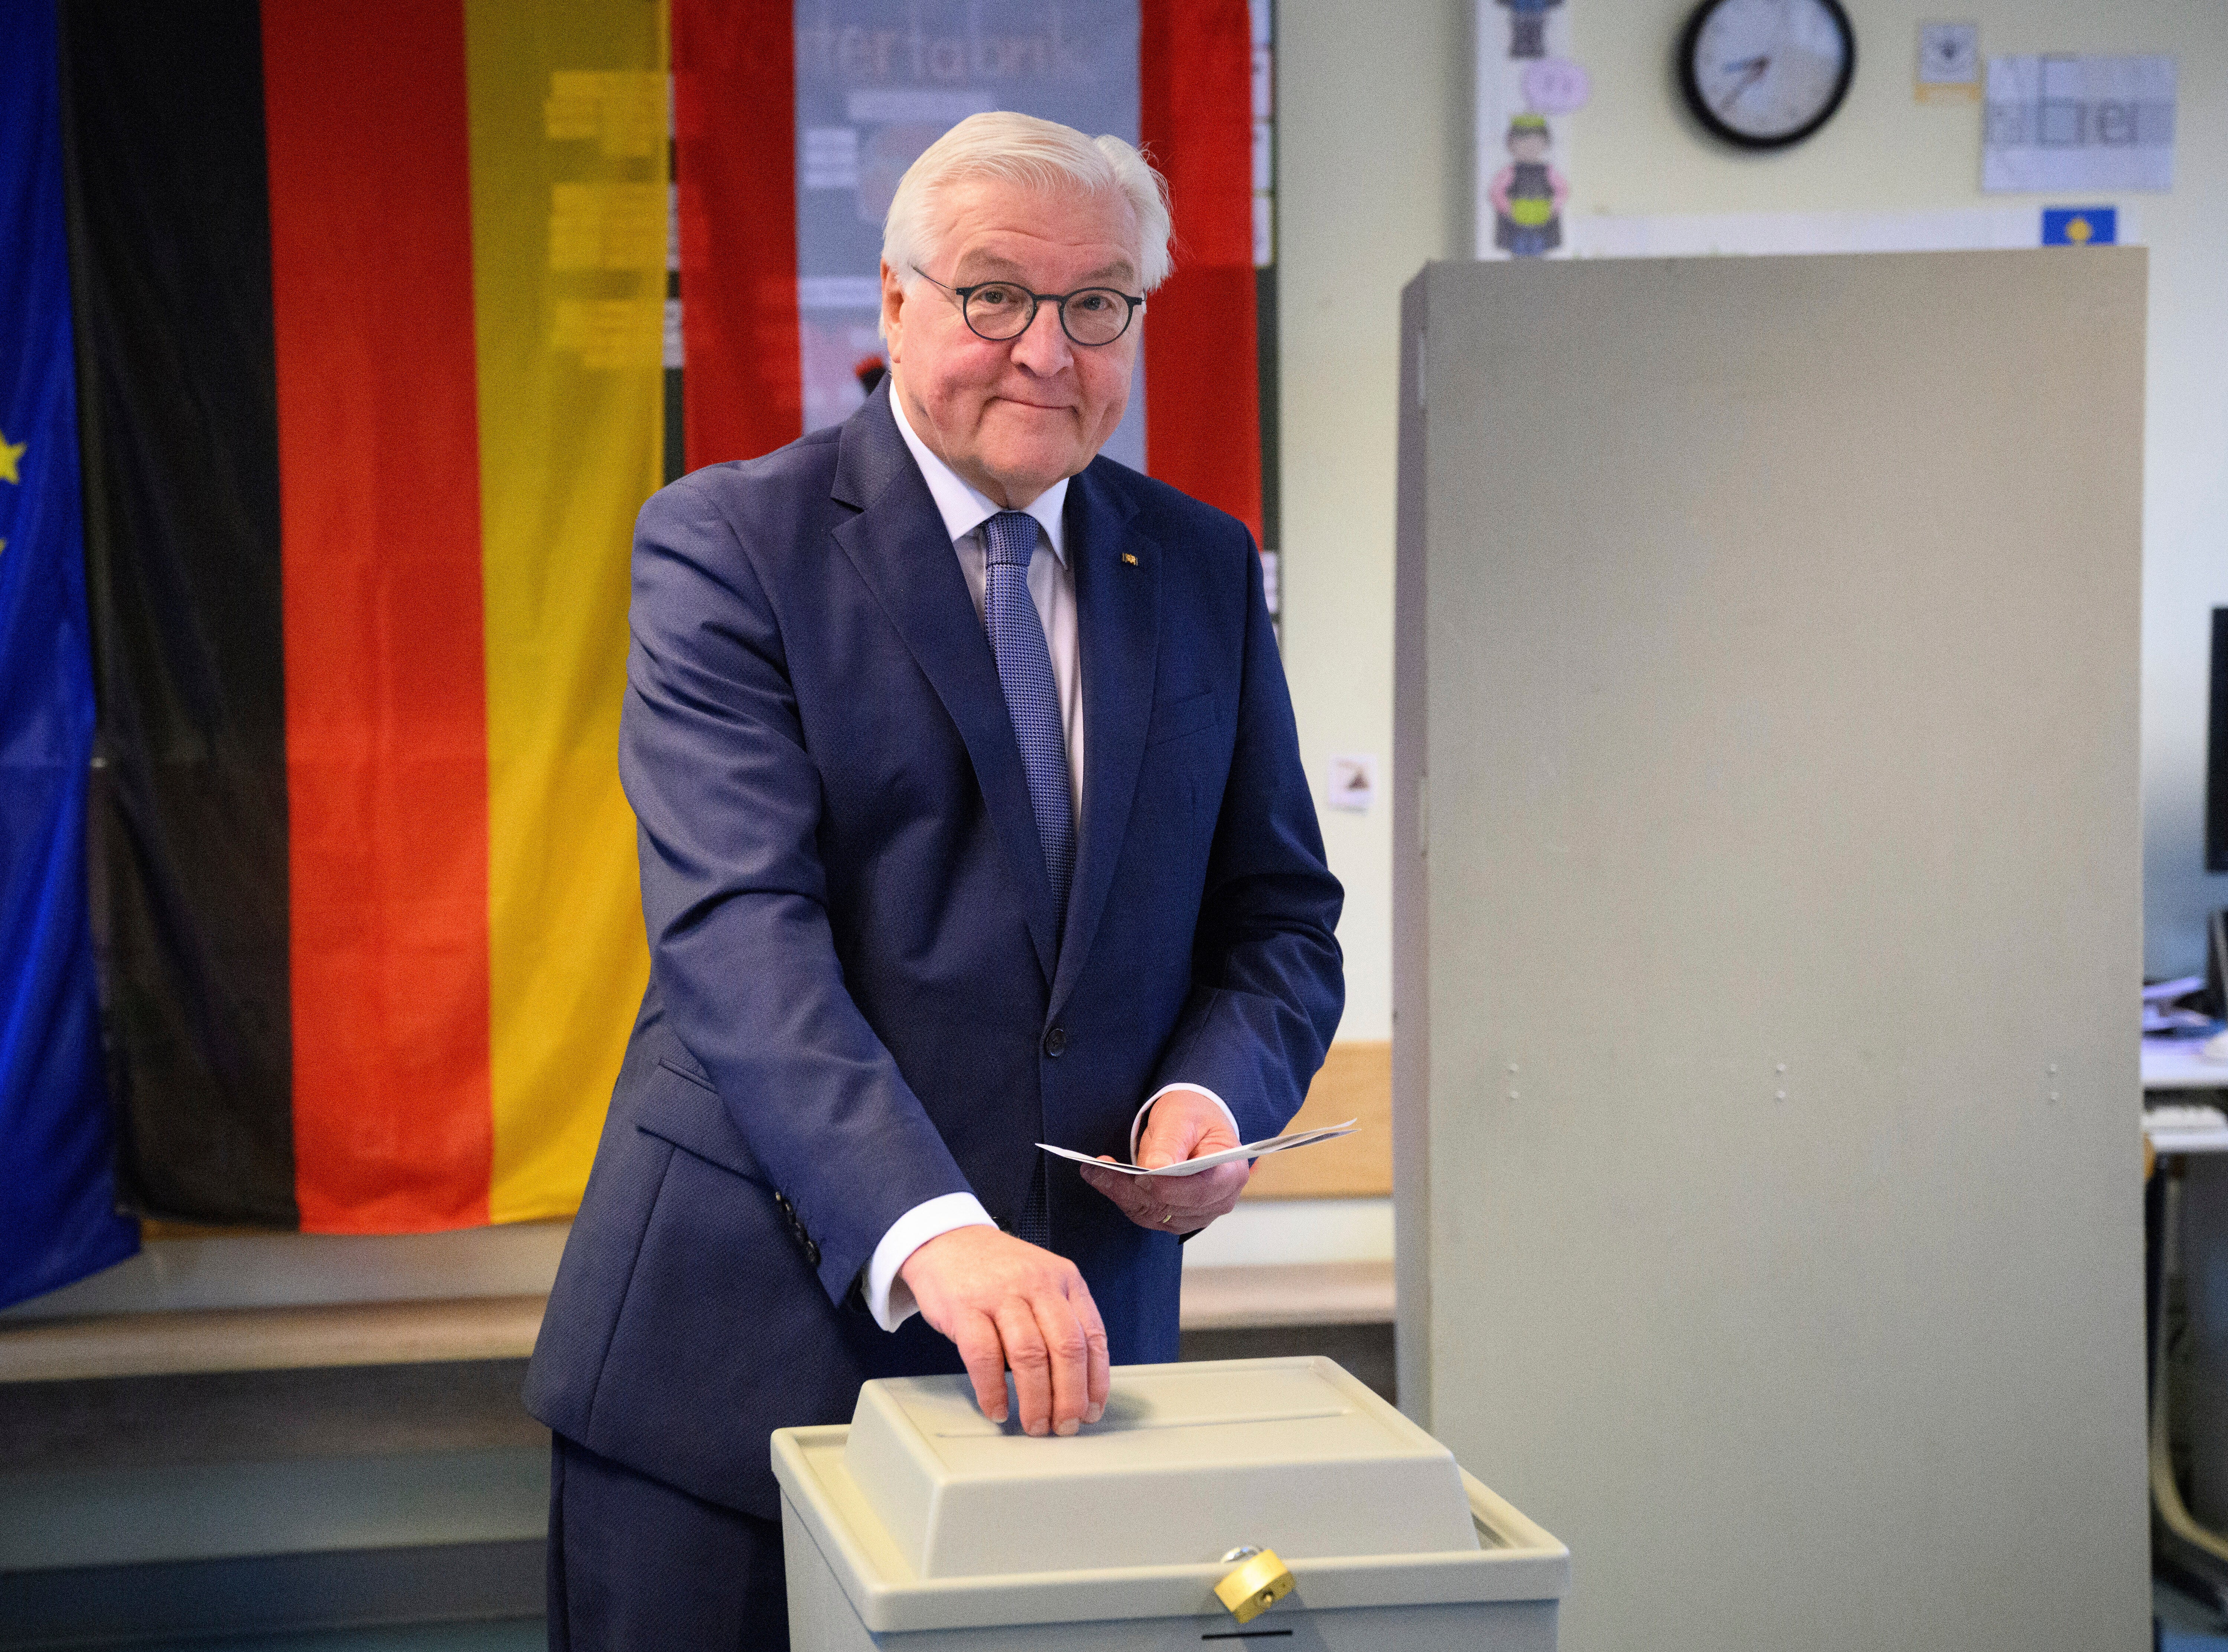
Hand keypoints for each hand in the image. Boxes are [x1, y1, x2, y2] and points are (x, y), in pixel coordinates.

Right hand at [898, 1226, 1109, 1435]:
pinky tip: (997, 1408)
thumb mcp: (1042, 1281)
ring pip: (1029, 1356)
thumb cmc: (997, 1271)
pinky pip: (984, 1357)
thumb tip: (1080, 1384)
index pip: (1093, 1336)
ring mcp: (1000, 1294)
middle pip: (1066, 1348)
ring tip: (1035, 1425)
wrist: (945, 1238)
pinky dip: (992, 1390)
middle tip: (1065, 1426)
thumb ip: (1062, 1319)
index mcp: (1064, 1279)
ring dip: (1036, 1400)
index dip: (1096, 1381)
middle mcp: (1037, 1283)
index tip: (1092, 1411)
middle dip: (1070, 1397)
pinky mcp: (964, 1307)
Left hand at [1079, 1088, 1252, 1236]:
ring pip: (1154, 1214)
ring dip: (1122, 1194)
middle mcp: (1218, 1201)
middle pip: (1173, 1207)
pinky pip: (1145, 1214)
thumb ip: (1171, 1144)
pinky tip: (1102, 1178)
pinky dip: (1122, 1197)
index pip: (1201, 1191)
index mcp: (1230, 1174)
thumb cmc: (1193, 1116)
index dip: (1170, 1188)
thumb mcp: (1182, 1118)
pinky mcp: (1174, 1217)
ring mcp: (1196, 1214)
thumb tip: (1155, 1170)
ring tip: (1094, 1171)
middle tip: (1101, 1170)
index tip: (1142, 1176)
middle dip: (1135, 1190)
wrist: (1192, 1123)